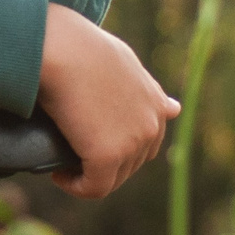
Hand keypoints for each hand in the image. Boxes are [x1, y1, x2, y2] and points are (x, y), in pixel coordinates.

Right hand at [36, 3, 181, 197]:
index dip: (121, 147)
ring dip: (89, 175)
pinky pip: (93, 188)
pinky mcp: (108, 155)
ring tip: (64, 164)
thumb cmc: (81, 46)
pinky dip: (74, 185)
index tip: (92, 141)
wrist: (63, 48)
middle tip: (74, 152)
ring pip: (112, 178)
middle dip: (105, 163)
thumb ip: (147, 87)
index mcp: (156, 103)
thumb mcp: (125, 61)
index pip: (148, 140)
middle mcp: (151, 124)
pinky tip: (58, 175)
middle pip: (131, 163)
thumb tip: (176, 108)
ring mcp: (133, 142)